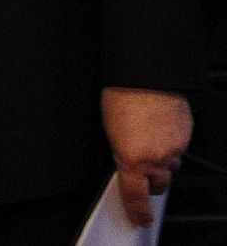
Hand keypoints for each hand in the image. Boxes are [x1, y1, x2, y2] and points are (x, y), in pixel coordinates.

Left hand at [102, 86, 191, 226]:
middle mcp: (155, 158)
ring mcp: (174, 149)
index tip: (140, 219)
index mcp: (131, 158)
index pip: (135, 195)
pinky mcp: (186, 139)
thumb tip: (126, 166)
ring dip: (160, 159)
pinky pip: (178, 150)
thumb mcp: (111, 132)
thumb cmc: (123, 98)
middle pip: (157, 185)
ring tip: (148, 138)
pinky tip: (159, 129)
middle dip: (150, 180)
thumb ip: (122, 154)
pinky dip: (170, 145)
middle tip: (141, 165)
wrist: (146, 78)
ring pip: (169, 166)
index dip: (137, 211)